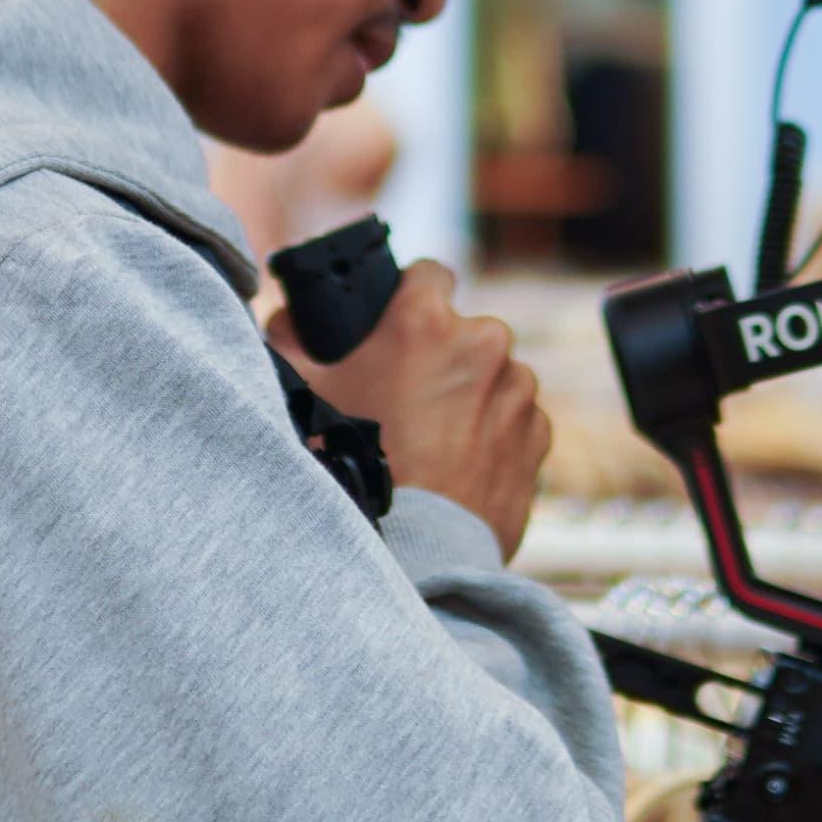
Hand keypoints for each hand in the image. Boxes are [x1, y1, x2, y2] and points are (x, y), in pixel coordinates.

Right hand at [269, 259, 546, 552]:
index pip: (429, 274)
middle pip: (465, 333)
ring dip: (472, 397)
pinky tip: (460, 465)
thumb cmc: (354, 466)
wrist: (414, 546)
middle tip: (406, 399)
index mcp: (427, 321)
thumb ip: (288, 338)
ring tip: (433, 441)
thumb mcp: (303, 393)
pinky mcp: (537, 435)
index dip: (412, 296)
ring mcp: (517, 391)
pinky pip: (517, 422)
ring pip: (495, 378)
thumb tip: (284, 315)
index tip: (401, 324)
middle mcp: (483, 345)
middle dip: (442, 356)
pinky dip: (496, 436)